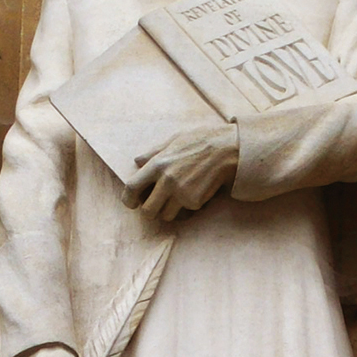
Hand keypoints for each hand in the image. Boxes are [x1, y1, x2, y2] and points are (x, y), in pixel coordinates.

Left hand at [120, 123, 238, 220]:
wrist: (228, 150)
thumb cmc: (201, 141)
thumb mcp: (174, 140)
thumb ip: (153, 152)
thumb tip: (137, 161)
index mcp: (157, 164)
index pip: (131, 188)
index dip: (128, 199)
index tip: (132, 203)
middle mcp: (166, 181)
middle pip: (147, 210)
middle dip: (150, 210)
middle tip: (156, 204)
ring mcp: (181, 193)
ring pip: (165, 215)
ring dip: (169, 211)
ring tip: (177, 198)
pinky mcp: (195, 202)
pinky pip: (184, 212)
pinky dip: (187, 207)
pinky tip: (194, 193)